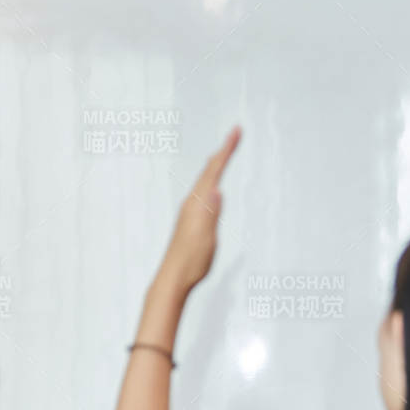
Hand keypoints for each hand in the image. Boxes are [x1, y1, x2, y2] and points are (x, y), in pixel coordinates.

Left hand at [157, 126, 240, 293]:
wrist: (173, 277)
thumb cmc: (191, 260)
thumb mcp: (205, 237)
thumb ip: (211, 213)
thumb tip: (216, 189)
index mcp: (197, 204)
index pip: (214, 171)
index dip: (226, 150)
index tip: (236, 132)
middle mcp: (191, 203)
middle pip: (208, 171)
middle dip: (223, 152)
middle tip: (235, 135)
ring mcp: (190, 211)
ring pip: (204, 180)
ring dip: (216, 164)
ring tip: (223, 153)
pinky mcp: (190, 219)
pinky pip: (202, 191)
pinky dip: (210, 180)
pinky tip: (210, 186)